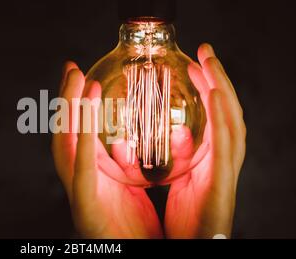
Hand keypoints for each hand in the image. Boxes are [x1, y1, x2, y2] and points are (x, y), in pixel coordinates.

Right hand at [52, 62, 162, 238]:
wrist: (136, 257)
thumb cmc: (137, 231)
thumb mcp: (132, 191)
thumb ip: (128, 166)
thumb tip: (133, 141)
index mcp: (92, 178)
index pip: (78, 135)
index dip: (77, 106)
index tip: (83, 76)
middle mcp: (80, 184)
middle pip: (66, 135)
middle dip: (66, 101)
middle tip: (71, 68)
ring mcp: (79, 197)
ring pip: (67, 147)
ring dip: (71, 112)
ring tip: (78, 81)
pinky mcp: (86, 211)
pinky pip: (82, 171)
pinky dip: (83, 140)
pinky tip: (86, 114)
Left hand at [164, 44, 245, 237]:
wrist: (192, 251)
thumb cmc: (184, 224)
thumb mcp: (179, 185)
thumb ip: (177, 161)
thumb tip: (169, 137)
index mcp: (210, 163)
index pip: (215, 119)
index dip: (210, 91)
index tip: (196, 65)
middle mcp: (222, 165)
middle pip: (227, 115)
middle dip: (218, 82)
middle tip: (205, 52)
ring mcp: (225, 175)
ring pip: (231, 124)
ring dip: (222, 91)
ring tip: (210, 64)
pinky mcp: (221, 187)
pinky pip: (224, 148)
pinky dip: (223, 119)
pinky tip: (215, 96)